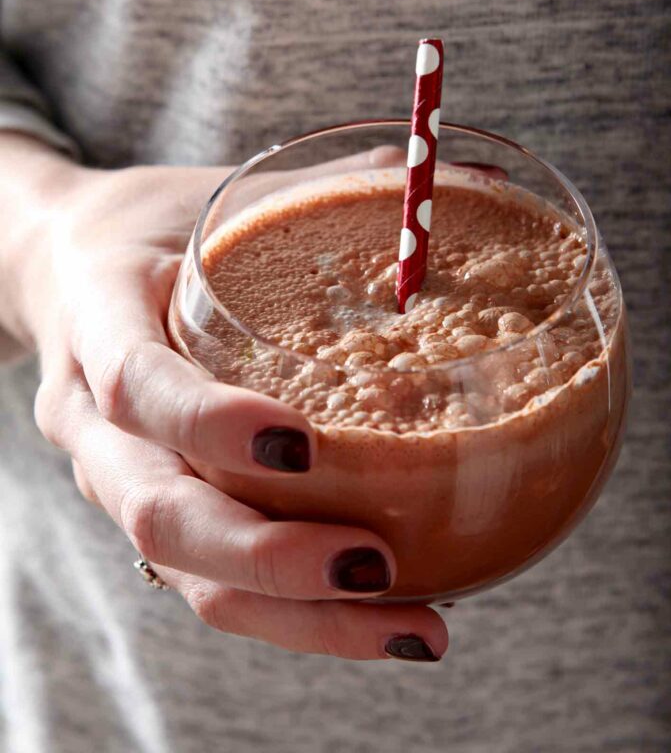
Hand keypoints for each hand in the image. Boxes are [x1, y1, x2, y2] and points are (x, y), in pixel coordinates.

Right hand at [6, 137, 447, 660]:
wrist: (69, 267)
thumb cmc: (154, 223)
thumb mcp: (221, 192)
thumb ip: (329, 184)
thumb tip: (472, 170)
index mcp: (98, 315)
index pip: (133, 384)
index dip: (208, 423)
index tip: (304, 448)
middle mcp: (93, 418)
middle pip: (155, 515)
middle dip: (267, 556)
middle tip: (378, 566)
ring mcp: (118, 477)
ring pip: (185, 574)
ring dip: (298, 616)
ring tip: (416, 627)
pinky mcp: (157, 509)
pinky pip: (211, 579)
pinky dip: (295, 610)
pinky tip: (381, 616)